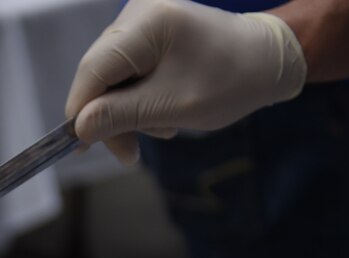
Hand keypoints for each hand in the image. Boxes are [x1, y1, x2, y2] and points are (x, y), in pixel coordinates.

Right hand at [64, 0, 305, 163]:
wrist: (269, 61)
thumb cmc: (232, 82)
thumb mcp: (174, 106)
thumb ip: (122, 115)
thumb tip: (79, 129)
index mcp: (148, 22)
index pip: (93, 70)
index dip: (82, 110)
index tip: (81, 147)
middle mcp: (138, 13)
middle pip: (98, 73)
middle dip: (109, 116)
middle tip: (129, 152)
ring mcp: (142, 21)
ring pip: (110, 77)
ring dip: (127, 110)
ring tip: (162, 126)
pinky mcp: (147, 33)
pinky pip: (126, 72)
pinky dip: (137, 98)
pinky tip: (160, 110)